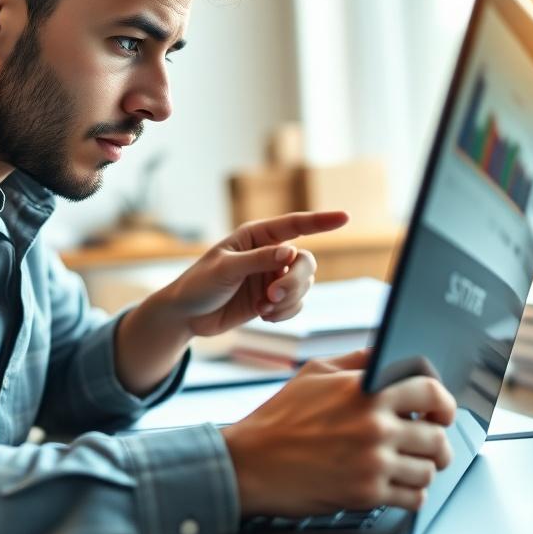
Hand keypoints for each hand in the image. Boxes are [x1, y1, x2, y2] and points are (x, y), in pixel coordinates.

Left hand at [165, 210, 348, 337]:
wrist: (187, 315)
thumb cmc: (199, 284)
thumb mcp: (225, 269)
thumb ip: (257, 260)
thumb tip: (289, 252)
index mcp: (256, 236)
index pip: (295, 225)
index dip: (321, 221)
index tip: (345, 217)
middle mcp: (269, 254)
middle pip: (305, 262)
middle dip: (295, 280)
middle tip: (273, 295)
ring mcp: (273, 277)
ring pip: (304, 285)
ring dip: (289, 299)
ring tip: (263, 308)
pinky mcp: (273, 299)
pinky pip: (296, 304)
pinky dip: (286, 312)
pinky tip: (264, 315)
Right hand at [220, 349, 456, 516]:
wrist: (250, 462)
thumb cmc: (279, 418)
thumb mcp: (315, 373)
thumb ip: (357, 361)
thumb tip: (388, 355)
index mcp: (366, 390)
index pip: (430, 390)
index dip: (443, 403)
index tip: (441, 412)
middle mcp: (374, 424)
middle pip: (437, 436)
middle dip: (437, 443)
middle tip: (428, 446)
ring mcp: (372, 461)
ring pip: (429, 469)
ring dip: (423, 469)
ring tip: (408, 466)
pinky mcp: (366, 493)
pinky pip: (414, 498)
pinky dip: (411, 494)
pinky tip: (397, 486)